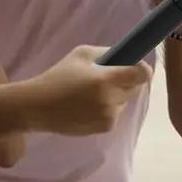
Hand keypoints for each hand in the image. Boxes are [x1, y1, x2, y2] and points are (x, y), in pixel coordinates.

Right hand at [27, 45, 152, 134]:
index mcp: (106, 80)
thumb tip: (129, 57)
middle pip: (135, 87)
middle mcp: (111, 100)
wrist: (38, 106)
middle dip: (126, 80)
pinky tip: (88, 105)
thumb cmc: (59, 76)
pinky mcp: (105, 128)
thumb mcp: (82, 54)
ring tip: (92, 92)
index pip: (142, 74)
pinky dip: (109, 107)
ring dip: (117, 94)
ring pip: (125, 101)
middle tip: (105, 77)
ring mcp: (109, 117)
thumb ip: (108, 53)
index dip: (142, 68)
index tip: (133, 66)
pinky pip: (116, 112)